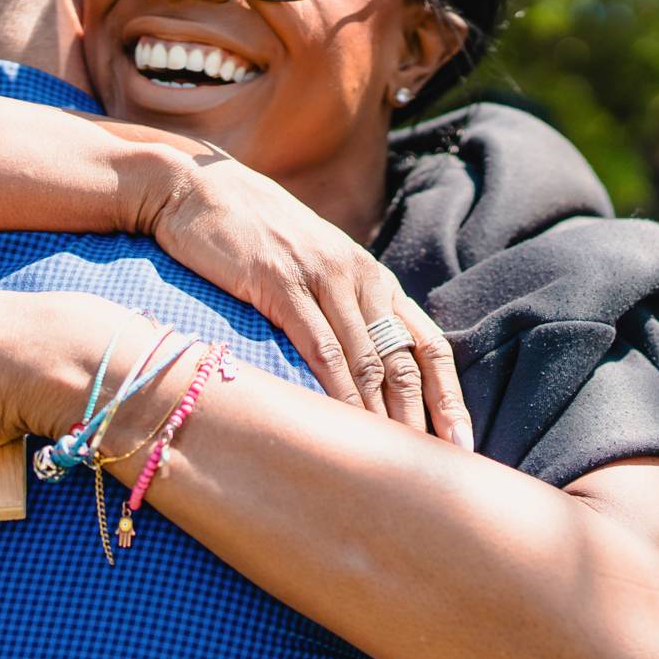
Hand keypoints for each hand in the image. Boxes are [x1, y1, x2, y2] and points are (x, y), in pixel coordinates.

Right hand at [148, 151, 471, 447]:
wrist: (197, 189)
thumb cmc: (251, 236)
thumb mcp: (311, 269)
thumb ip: (339, 310)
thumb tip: (356, 372)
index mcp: (374, 279)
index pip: (429, 345)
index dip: (449, 397)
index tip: (461, 444)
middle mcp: (361, 278)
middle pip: (407, 361)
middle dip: (425, 420)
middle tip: (438, 469)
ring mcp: (324, 279)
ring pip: (369, 360)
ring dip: (385, 416)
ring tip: (396, 464)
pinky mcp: (283, 283)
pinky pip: (320, 347)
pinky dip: (339, 390)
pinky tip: (346, 426)